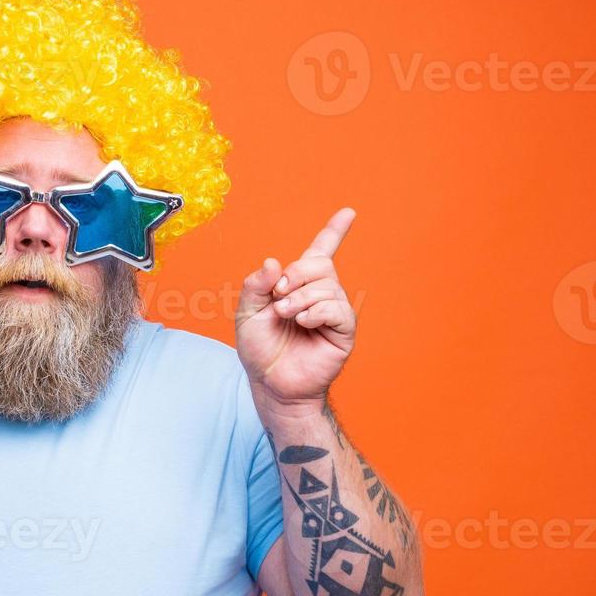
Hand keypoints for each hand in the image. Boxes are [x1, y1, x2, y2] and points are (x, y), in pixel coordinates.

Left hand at [235, 208, 357, 414]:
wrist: (271, 382)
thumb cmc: (260, 349)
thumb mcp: (246, 312)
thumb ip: (256, 285)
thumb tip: (274, 262)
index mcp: (299, 285)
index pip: (321, 251)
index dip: (335, 231)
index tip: (348, 212)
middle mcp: (321, 294)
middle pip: (319, 264)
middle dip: (295, 275)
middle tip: (278, 296)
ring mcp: (334, 311)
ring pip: (326, 285)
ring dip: (299, 299)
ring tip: (286, 317)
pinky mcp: (343, 331)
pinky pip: (336, 308)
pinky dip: (314, 312)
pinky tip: (303, 323)